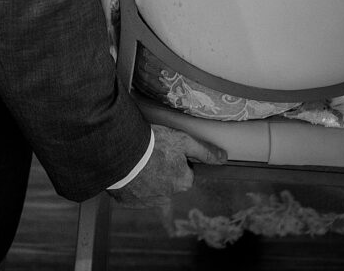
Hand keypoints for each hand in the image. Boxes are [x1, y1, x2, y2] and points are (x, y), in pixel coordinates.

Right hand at [107, 125, 225, 230]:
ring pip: (150, 188)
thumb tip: (224, 158)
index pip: (185, 173)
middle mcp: (167, 197)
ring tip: (136, 159)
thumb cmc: (154, 144)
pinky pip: (133, 193)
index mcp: (182, 182)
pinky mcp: (127, 202)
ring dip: (146, 177)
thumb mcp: (183, 141)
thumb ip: (204, 151)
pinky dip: (131, 183)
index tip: (165, 149)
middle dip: (162, 170)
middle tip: (151, 152)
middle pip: (168, 181)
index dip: (176, 159)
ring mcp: (146, 202)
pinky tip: (126, 169)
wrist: (119, 152)